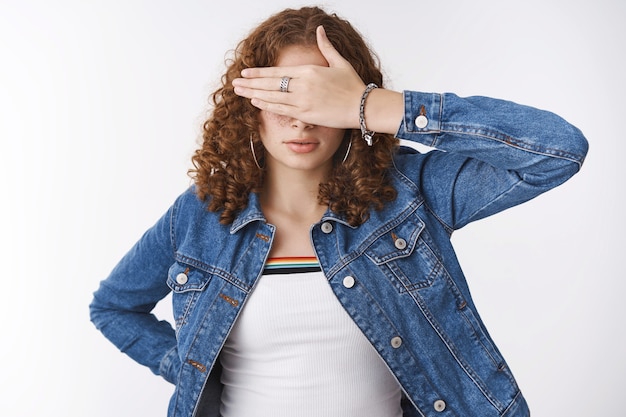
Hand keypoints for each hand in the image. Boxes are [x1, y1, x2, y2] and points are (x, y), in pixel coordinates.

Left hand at [232, 25, 365, 128]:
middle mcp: (302, 85)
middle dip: (250, 84)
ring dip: (253, 95)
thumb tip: (320, 29)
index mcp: (308, 71)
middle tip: (234, 84)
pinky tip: (255, 103)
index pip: (277, 71)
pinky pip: (281, 110)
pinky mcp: (305, 114)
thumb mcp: (339, 62)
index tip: (245, 73)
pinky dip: (267, 106)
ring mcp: (302, 101)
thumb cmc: (352, 86)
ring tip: (239, 93)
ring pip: (272, 97)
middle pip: (270, 84)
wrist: (362, 107)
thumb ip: (326, 46)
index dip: (258, 73)